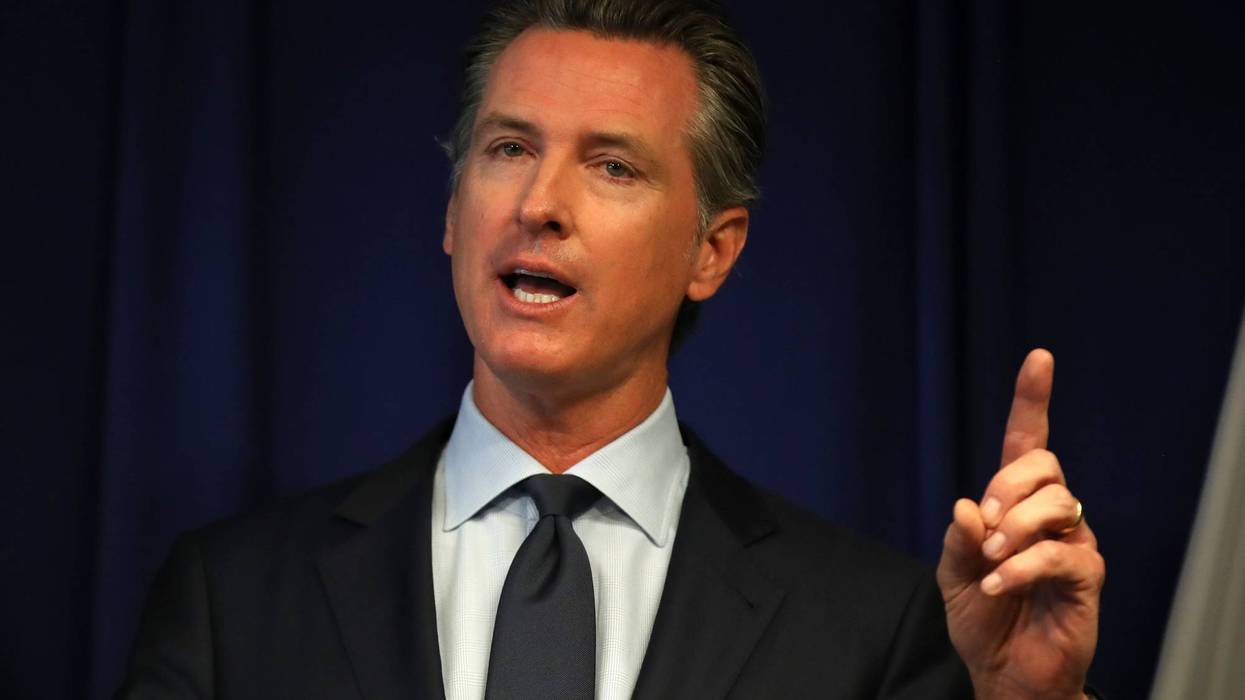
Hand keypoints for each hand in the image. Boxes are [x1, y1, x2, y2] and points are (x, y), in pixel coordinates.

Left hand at [936, 349, 1104, 699]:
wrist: (1005, 672)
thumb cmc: (984, 617)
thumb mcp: (952, 575)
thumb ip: (957, 539)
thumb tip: (966, 504)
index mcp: (1016, 504)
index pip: (1027, 443)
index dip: (1032, 400)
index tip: (1039, 358)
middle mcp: (1052, 515)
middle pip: (1044, 464)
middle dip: (1008, 483)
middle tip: (985, 523)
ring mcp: (1074, 542)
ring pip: (1058, 502)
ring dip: (1015, 526)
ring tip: (991, 559)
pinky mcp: (1086, 577)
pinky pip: (1062, 554)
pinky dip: (1023, 565)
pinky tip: (998, 582)